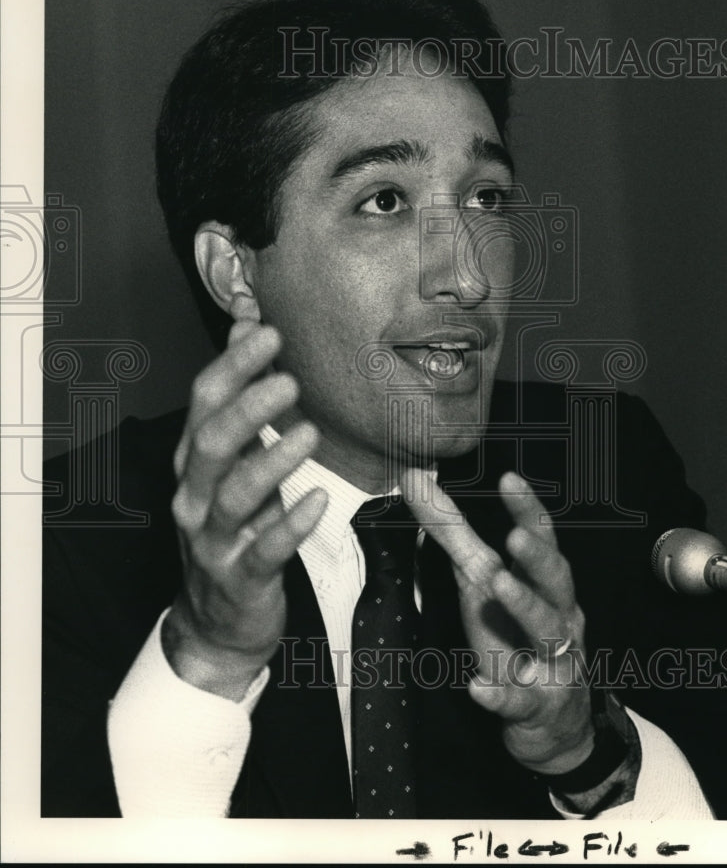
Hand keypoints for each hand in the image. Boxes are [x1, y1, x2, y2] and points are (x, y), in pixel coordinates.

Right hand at [164, 320, 326, 700]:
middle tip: (289, 380)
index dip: (232, 365)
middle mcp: (194, 495)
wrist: (218, 620)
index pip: (204, 402)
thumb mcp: (234, 461)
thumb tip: (248, 321)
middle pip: (210, 443)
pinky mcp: (240, 577)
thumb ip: (241, 394)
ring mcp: (213, 539)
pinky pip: (264, 550)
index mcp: (195, 461)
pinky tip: (318, 503)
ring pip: (232, 495)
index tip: (267, 330)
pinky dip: (289, 525)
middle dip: (246, 407)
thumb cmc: (236, 525)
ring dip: (270, 462)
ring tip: (309, 433)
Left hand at [400, 469, 593, 774]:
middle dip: (539, 558)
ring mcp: (552, 661)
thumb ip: (450, 530)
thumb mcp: (480, 579)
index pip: (542, 538)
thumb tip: (412, 477)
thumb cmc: (514, 634)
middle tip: (516, 537)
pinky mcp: (535, 704)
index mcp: (543, 582)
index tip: (509, 479)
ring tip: (497, 586)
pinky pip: (519, 700)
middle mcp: (557, 615)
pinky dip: (499, 693)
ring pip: (548, 633)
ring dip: (525, 608)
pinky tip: (477, 687)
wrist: (549, 718)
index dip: (529, 509)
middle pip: (557, 581)